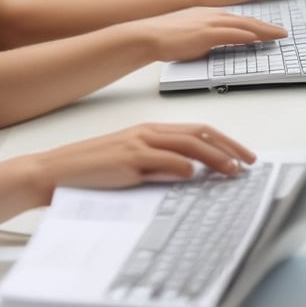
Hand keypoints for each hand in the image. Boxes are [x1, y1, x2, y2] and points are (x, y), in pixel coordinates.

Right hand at [37, 121, 255, 193]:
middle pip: (198, 133)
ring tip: (233, 171)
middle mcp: (147, 132)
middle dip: (229, 146)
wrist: (55, 171)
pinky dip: (184, 167)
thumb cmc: (90, 170)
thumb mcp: (130, 165)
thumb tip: (190, 174)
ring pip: (188, 145)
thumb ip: (158, 165)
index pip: (196, 129)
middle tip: (249, 162)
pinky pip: (165, 161)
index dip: (223, 140)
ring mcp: (138, 144)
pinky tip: (195, 177)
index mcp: (149, 131)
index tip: (242, 155)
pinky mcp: (129, 159)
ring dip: (215, 158)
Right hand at [144, 5, 288, 59]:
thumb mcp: (192, 34)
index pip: (240, 20)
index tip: (270, 30)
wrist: (150, 34)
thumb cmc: (166, 36)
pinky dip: (248, 35)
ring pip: (244, 25)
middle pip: (247, 21)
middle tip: (283, 33)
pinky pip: (232, 33)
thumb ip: (208, 39)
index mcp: (210, 14)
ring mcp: (211, 22)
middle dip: (267, 27)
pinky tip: (258, 38)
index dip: (258, 25)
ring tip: (279, 36)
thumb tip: (217, 47)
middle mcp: (214, 15)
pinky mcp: (207, 33)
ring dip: (264, 31)